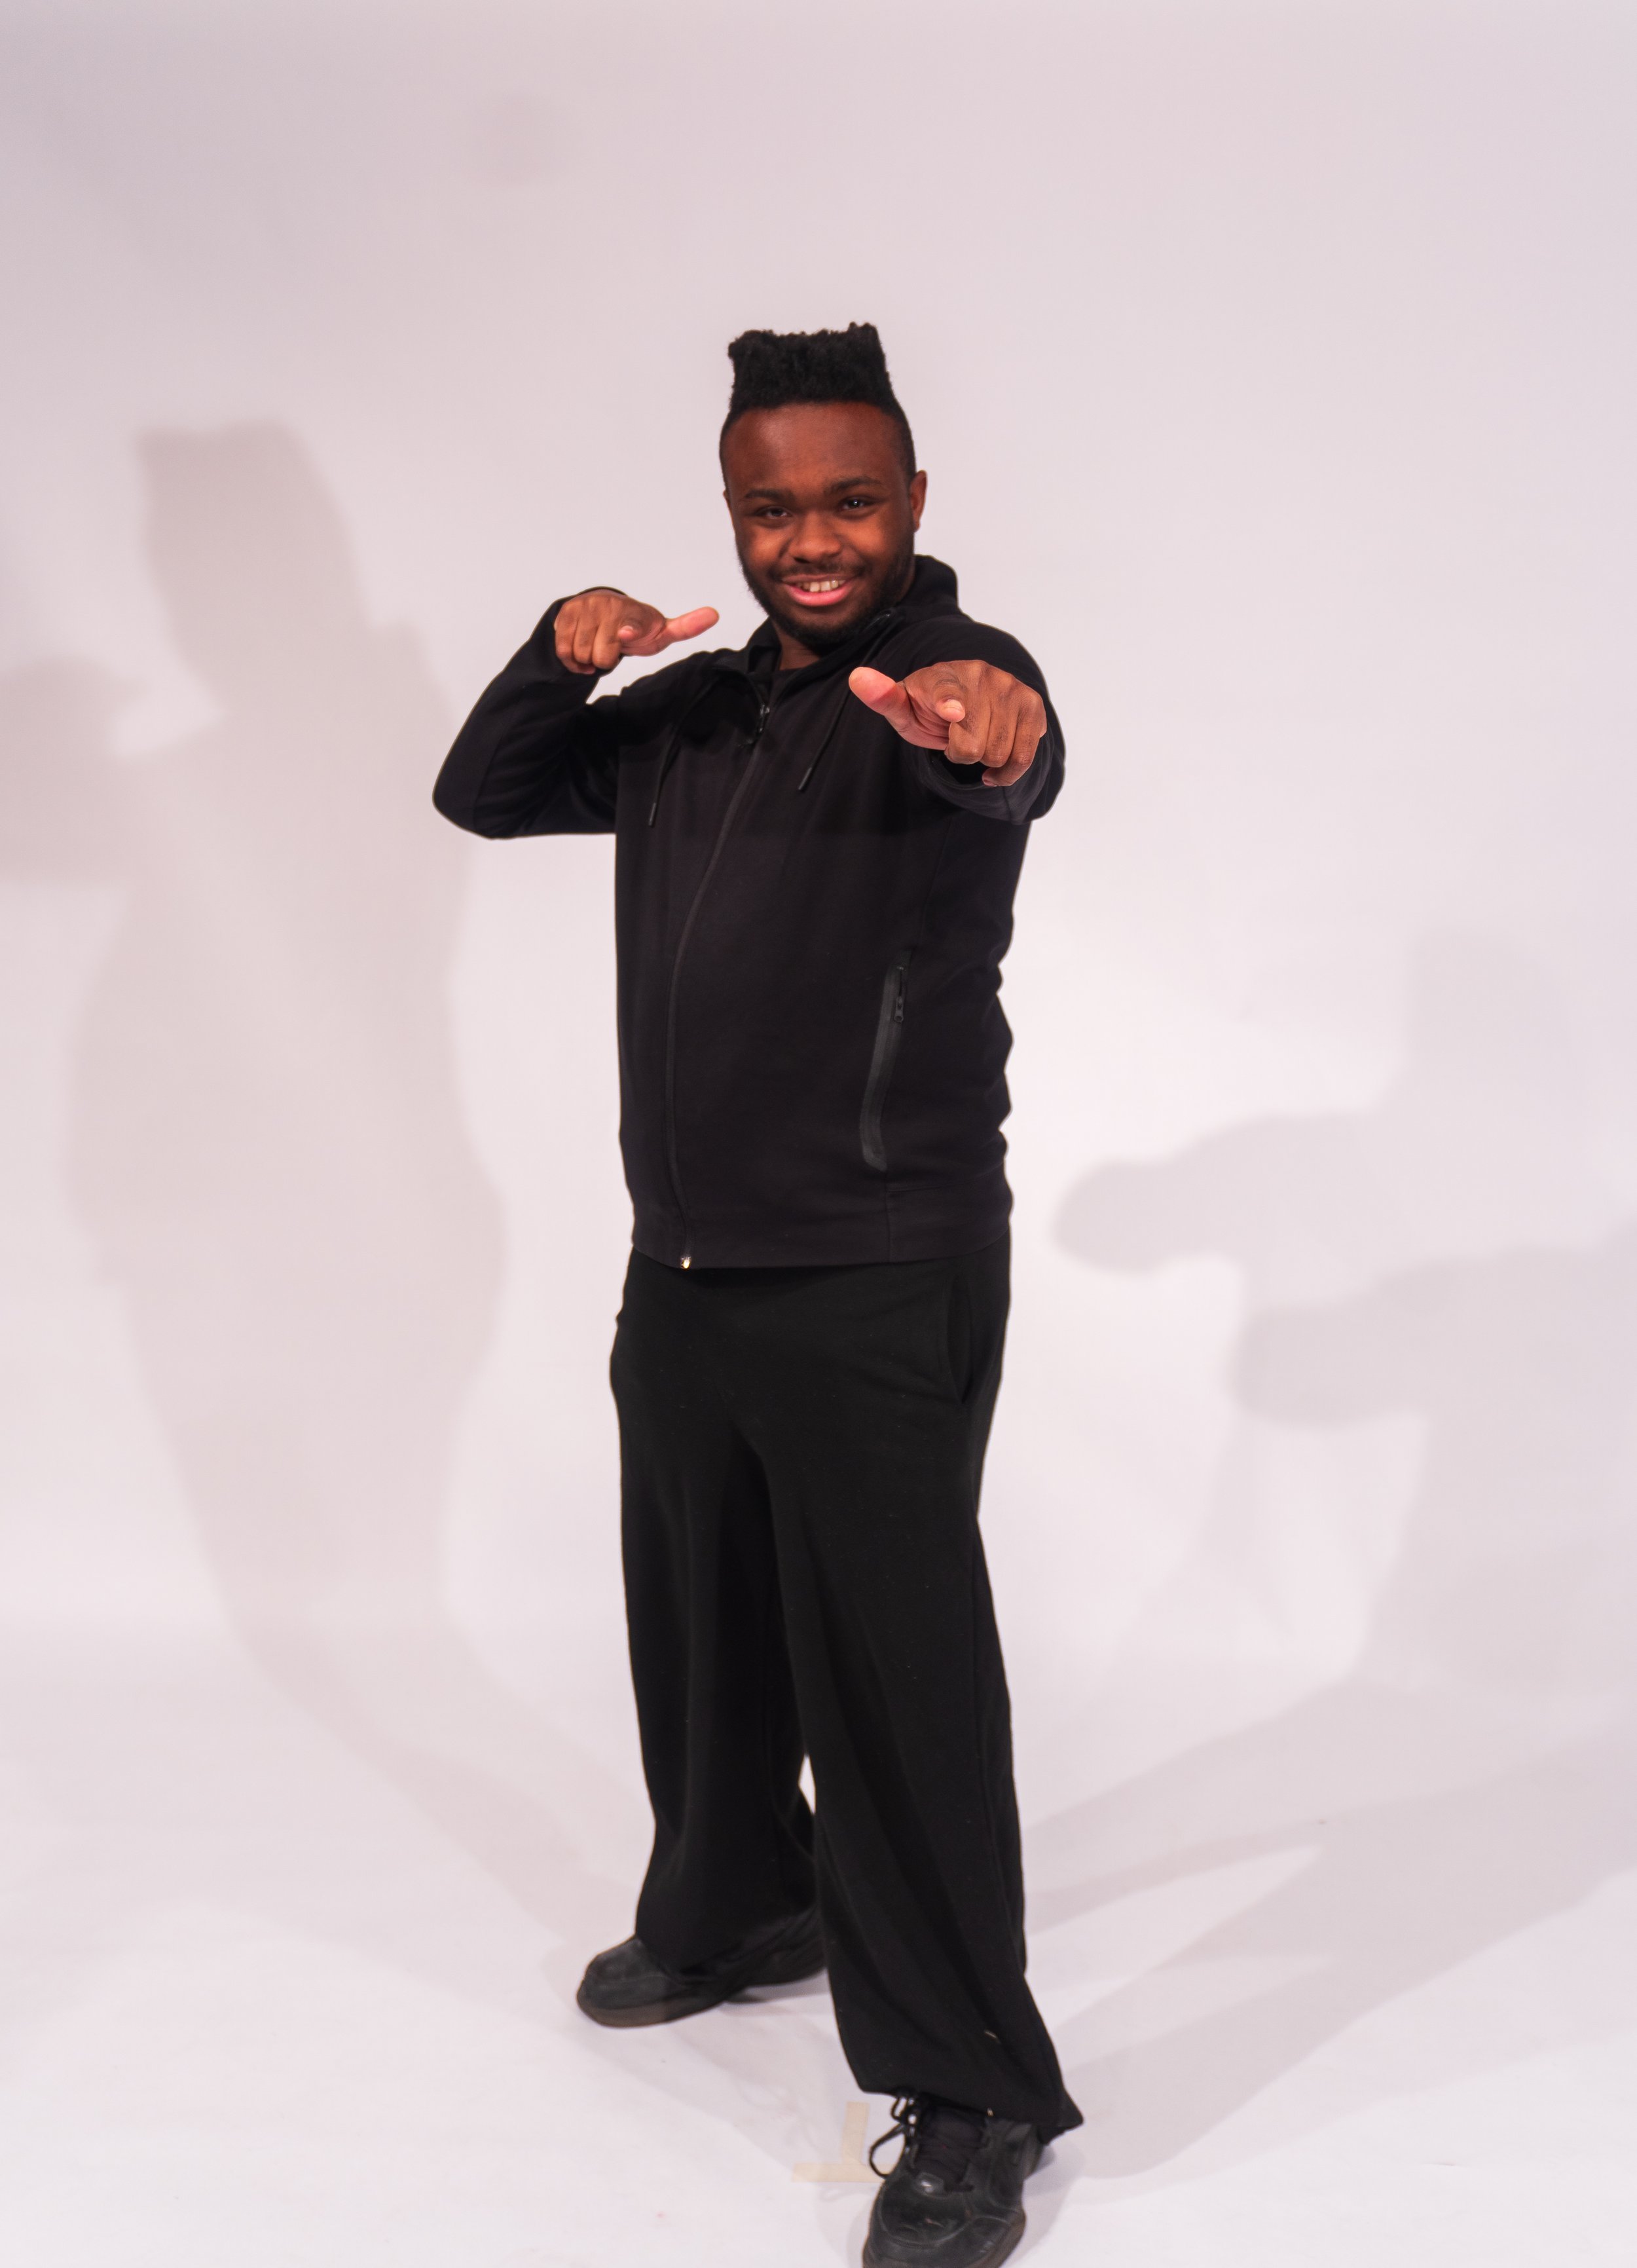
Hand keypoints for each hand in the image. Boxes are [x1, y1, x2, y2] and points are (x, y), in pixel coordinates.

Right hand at [556, 589, 719, 675]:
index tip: (626, 635)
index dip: (627, 631)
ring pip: (580, 654)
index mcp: (633, 612)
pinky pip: (563, 651)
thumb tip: (715, 614)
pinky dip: (572, 661)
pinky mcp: (565, 613)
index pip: (628, 624)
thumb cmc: (638, 627)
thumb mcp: (662, 631)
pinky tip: (582, 654)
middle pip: (601, 656)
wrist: (604, 610)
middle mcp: (608, 605)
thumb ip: (685, 627)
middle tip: (613, 649)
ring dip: (588, 660)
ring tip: (598, 648)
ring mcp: (585, 607)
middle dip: (606, 660)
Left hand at [847, 660, 1046, 787]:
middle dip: (962, 754)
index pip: (948, 691)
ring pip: (1000, 753)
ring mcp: (1010, 688)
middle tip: (955, 739)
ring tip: (975, 742)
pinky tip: (995, 763)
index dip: (950, 703)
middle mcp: (981, 675)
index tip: (952, 713)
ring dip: (985, 761)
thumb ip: (884, 698)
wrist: (965, 699)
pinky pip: (1025, 755)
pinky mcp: (1033, 705)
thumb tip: (857, 678)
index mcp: (943, 676)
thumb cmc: (927, 708)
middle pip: (974, 745)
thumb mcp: (903, 709)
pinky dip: (1008, 770)